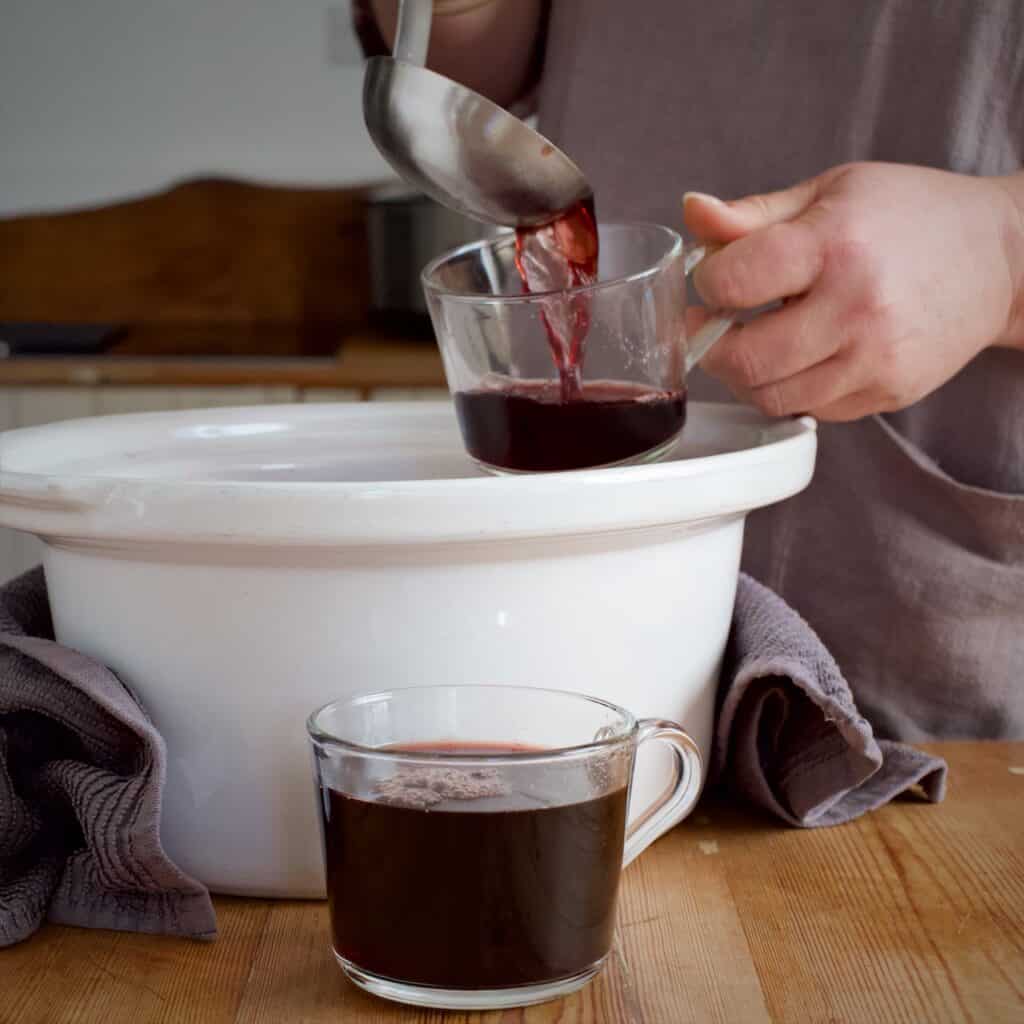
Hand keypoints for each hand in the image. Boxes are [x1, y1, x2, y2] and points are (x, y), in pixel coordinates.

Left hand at [683, 163, 1023, 420]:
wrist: (1004, 259)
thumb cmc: (911, 215)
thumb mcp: (832, 191)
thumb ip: (754, 213)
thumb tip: (692, 211)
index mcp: (836, 246)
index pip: (734, 281)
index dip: (708, 282)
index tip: (714, 277)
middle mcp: (857, 309)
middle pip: (744, 357)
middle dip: (710, 345)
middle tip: (711, 325)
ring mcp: (875, 360)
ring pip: (770, 396)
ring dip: (744, 375)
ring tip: (751, 342)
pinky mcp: (887, 394)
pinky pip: (809, 409)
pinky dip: (786, 390)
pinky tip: (795, 357)